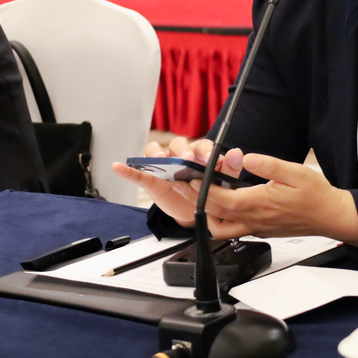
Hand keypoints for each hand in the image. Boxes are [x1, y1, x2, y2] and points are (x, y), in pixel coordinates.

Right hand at [111, 137, 244, 227]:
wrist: (194, 212)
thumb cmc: (208, 191)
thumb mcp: (221, 183)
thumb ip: (229, 169)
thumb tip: (238, 152)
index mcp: (199, 154)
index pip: (201, 146)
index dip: (204, 151)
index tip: (209, 160)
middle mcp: (180, 155)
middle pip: (178, 144)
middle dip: (182, 151)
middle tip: (186, 159)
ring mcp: (164, 165)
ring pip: (157, 152)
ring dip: (157, 154)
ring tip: (160, 160)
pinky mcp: (151, 179)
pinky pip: (137, 172)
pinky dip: (127, 170)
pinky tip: (119, 167)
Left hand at [195, 153, 357, 245]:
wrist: (330, 216)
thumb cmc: (315, 195)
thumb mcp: (295, 172)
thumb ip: (268, 165)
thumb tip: (247, 157)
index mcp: (260, 204)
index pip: (223, 199)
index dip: (204, 189)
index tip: (191, 178)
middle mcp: (255, 220)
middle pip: (216, 214)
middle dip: (196, 199)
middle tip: (183, 185)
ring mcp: (256, 228)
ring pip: (221, 229)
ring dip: (206, 215)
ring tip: (198, 197)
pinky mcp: (260, 231)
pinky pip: (233, 230)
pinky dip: (220, 220)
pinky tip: (219, 207)